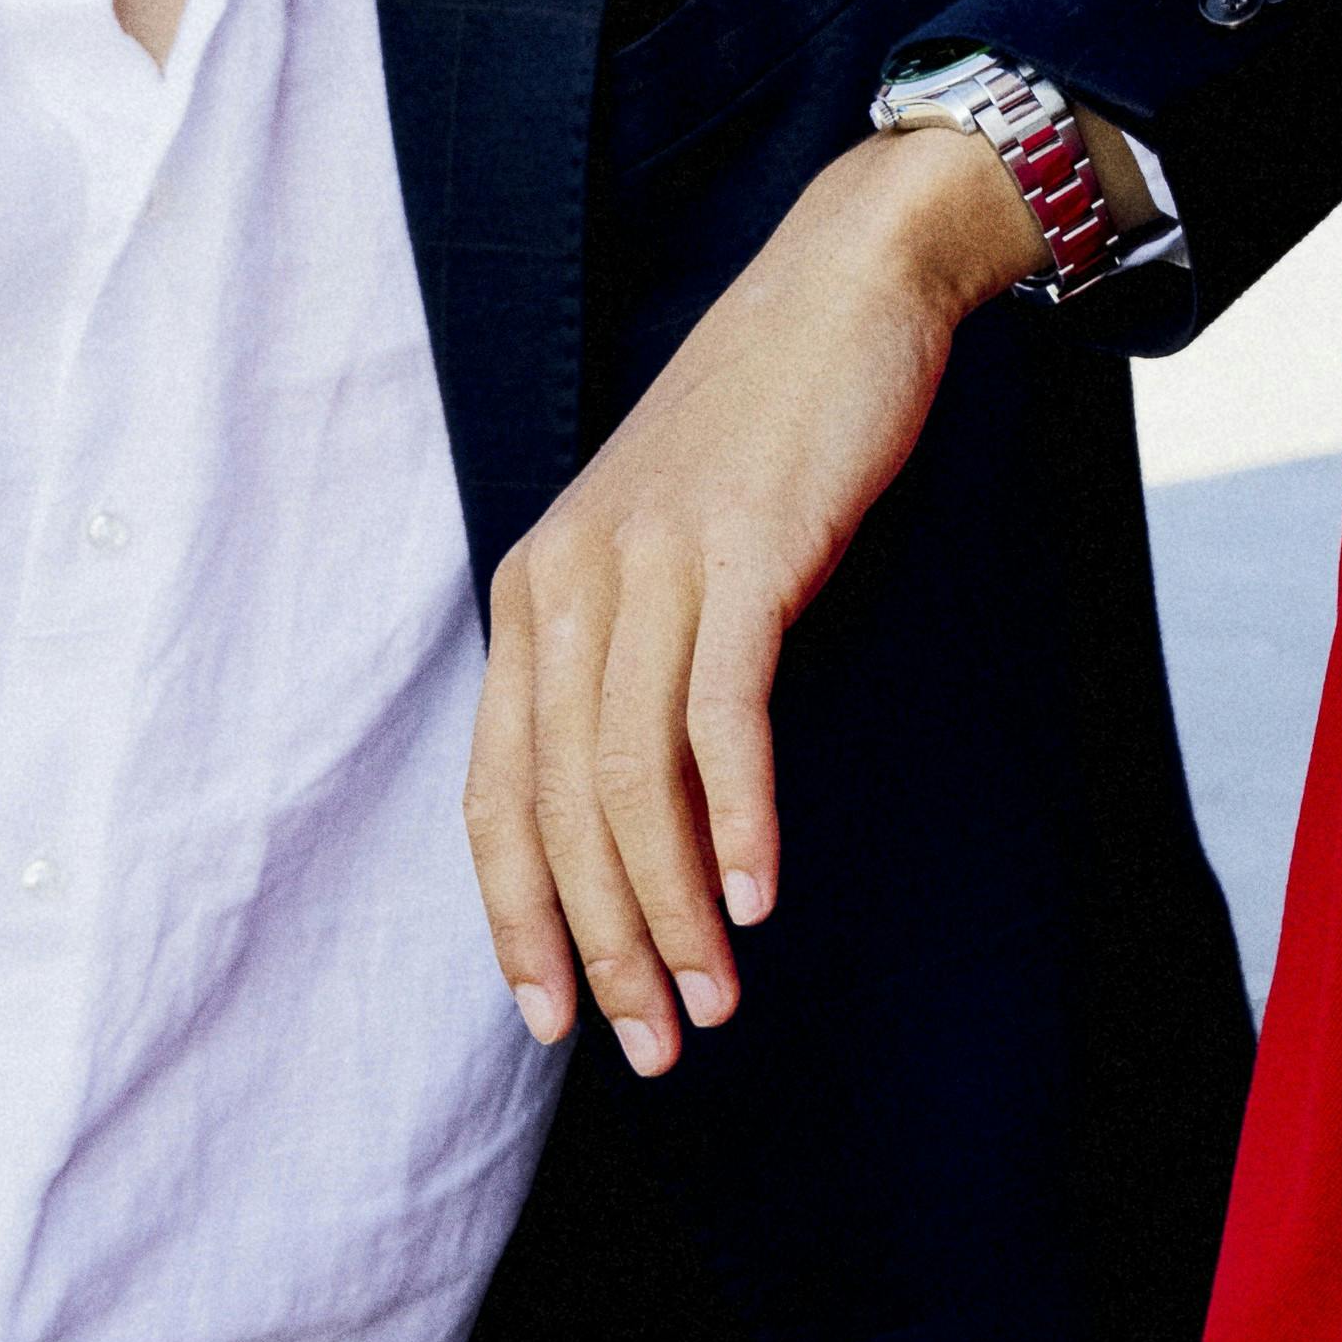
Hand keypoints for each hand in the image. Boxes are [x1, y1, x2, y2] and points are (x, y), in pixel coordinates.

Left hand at [464, 123, 1043, 1074]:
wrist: (844, 291)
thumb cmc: (766, 437)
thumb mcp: (669, 551)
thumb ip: (636, 663)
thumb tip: (647, 819)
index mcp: (536, 591)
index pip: (498, 792)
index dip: (517, 919)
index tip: (549, 1023)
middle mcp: (571, 580)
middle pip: (562, 806)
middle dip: (601, 946)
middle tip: (650, 1051)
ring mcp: (653, 562)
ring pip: (634, 778)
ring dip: (670, 913)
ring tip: (711, 1006)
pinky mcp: (744, 551)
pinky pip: (723, 713)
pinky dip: (737, 817)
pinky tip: (757, 898)